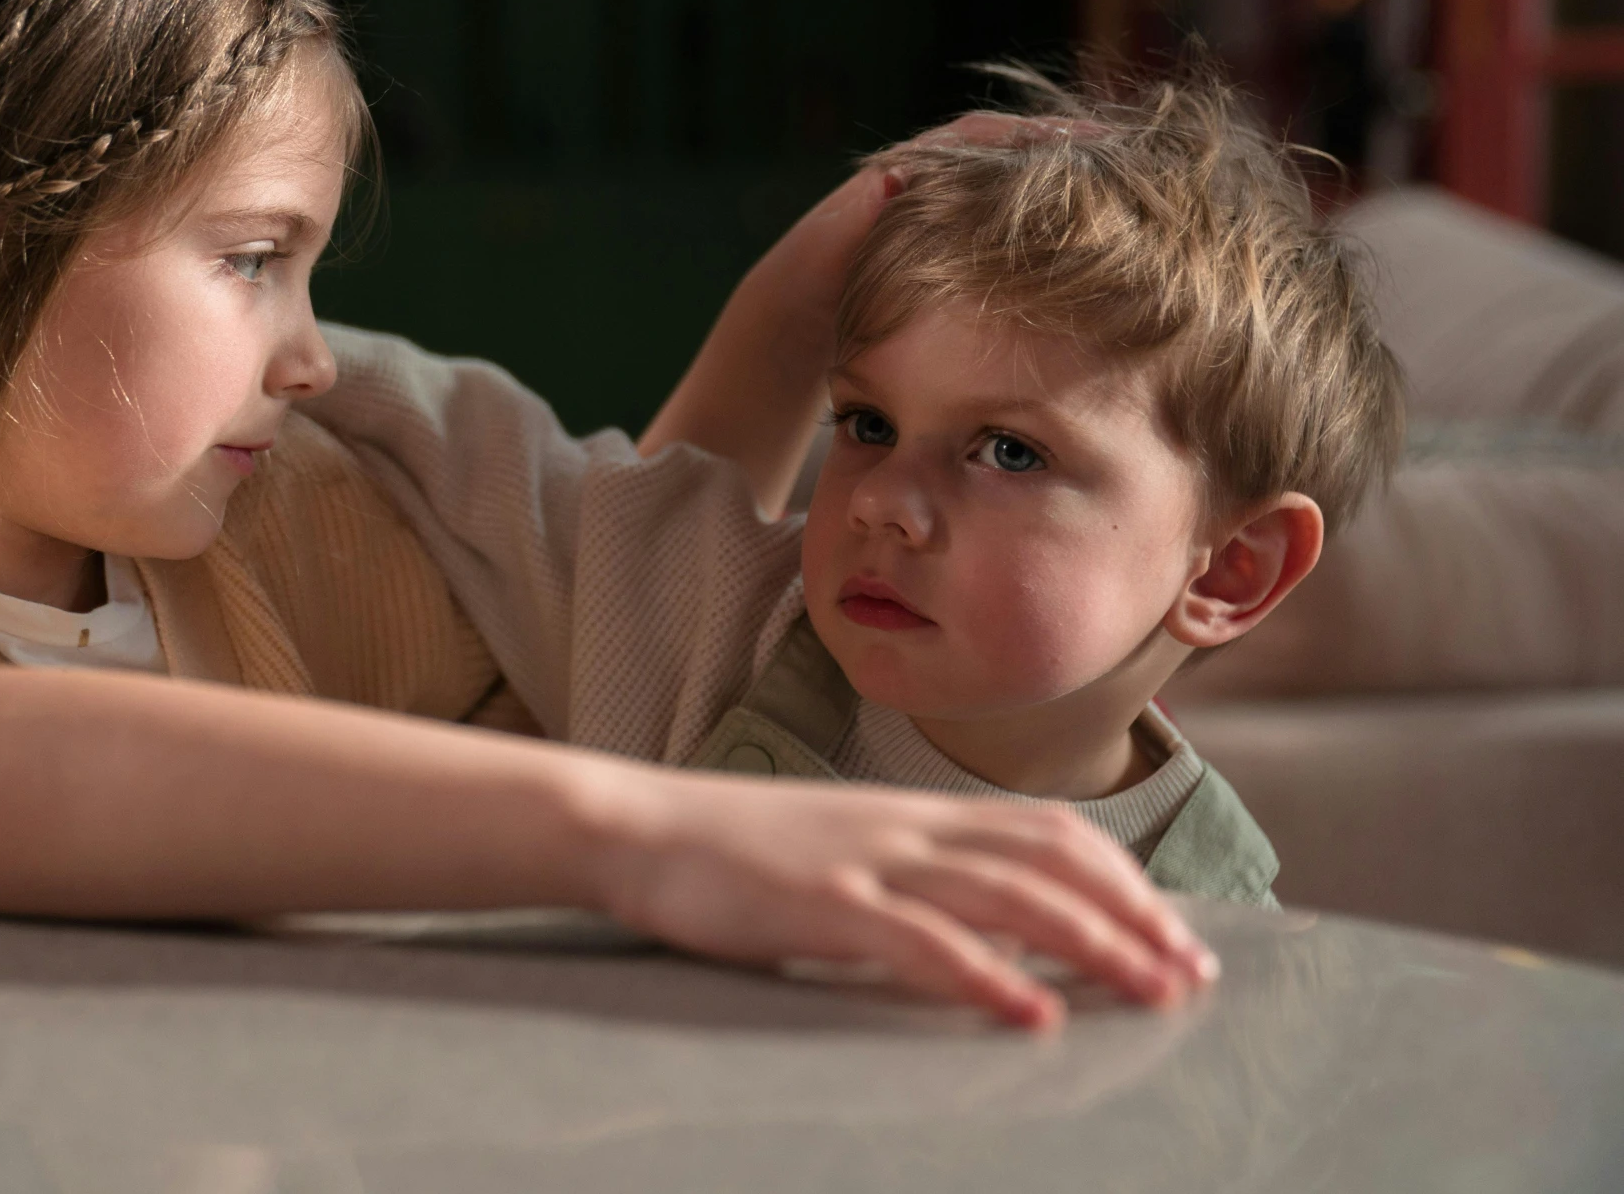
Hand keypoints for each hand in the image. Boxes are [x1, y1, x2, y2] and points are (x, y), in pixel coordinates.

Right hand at [589, 766, 1216, 1028]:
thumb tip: (988, 925)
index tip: (1174, 932)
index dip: (1122, 879)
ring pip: (1006, 895)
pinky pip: (918, 941)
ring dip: (1090, 944)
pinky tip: (1029, 1013)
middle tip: (1190, 974)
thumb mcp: (841, 848)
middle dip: (1132, 917)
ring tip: (1148, 992)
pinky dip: (985, 977)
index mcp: (912, 813)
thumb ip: (912, 876)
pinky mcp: (819, 904)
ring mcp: (865, 861)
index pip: (1047, 831)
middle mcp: (905, 827)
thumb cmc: (731, 849)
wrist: (636, 826)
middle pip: (1048, 861)